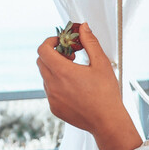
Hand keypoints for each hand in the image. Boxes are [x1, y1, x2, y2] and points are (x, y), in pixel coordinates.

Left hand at [36, 22, 142, 149]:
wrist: (107, 121)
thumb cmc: (106, 94)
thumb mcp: (101, 63)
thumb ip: (90, 42)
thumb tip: (83, 28)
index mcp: (62, 72)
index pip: (43, 49)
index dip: (50, 41)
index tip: (61, 42)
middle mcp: (53, 85)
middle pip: (41, 61)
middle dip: (53, 54)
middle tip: (70, 56)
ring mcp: (52, 98)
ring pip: (45, 76)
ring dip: (55, 69)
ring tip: (75, 72)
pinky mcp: (54, 108)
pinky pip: (49, 91)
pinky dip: (57, 84)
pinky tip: (74, 87)